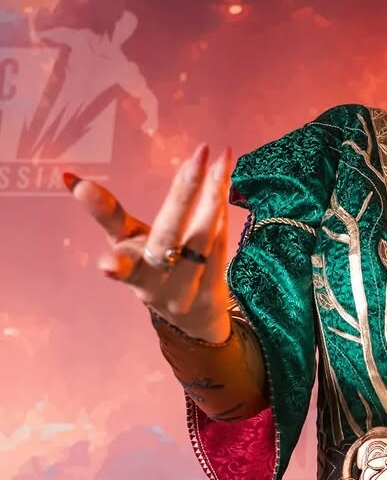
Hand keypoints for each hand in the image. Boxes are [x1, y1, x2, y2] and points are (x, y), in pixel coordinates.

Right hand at [64, 142, 234, 340]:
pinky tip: (226, 184)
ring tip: (221, 161)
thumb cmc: (153, 269)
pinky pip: (221, 247)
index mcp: (127, 262)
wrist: (191, 321)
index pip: (111, 226)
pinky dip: (224, 216)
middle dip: (183, 195)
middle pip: (168, 233)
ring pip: (203, 238)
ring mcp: (184, 288)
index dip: (99, 212)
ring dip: (214, 197)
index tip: (83, 185)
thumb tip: (68, 178)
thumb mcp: (128, 245)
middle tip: (197, 158)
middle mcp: (153, 278)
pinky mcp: (211, 293)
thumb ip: (108, 214)